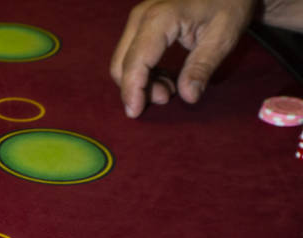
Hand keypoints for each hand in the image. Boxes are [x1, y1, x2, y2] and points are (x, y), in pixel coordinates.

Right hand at [111, 0, 254, 117]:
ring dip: (140, 81)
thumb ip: (202, 67)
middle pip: (122, 63)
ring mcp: (139, 17)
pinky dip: (142, 71)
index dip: (132, 91)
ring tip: (169, 88)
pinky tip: (163, 76)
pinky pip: (131, 53)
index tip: (135, 113)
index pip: (135, 62)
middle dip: (137, 88)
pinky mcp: (141, 21)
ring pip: (124, 60)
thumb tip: (187, 97)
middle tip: (167, 98)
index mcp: (160, 19)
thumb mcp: (223, 36)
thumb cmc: (229, 2)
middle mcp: (141, 17)